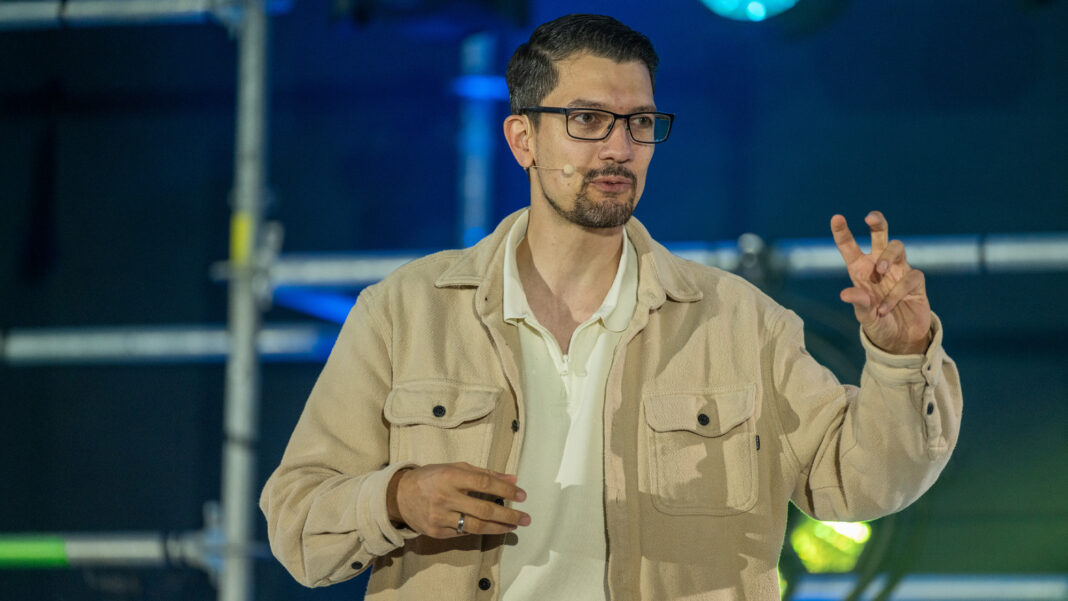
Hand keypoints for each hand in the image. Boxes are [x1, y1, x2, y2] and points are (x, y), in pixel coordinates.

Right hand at [387, 462, 530, 537]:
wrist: (399, 496)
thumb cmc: (431, 477)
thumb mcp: (455, 468)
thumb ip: (484, 473)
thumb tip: (512, 478)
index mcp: (450, 476)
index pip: (484, 483)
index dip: (506, 489)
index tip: (522, 495)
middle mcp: (445, 497)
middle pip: (484, 509)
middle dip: (509, 515)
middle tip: (526, 518)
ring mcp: (440, 517)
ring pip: (476, 526)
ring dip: (499, 527)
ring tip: (513, 526)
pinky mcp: (437, 532)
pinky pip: (464, 533)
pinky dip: (480, 531)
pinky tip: (491, 528)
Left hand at [830, 211, 931, 354]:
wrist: (900, 339)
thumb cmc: (877, 323)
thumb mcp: (864, 316)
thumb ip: (858, 303)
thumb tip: (845, 294)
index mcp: (860, 270)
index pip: (849, 246)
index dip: (842, 231)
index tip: (836, 217)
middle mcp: (879, 265)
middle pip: (880, 234)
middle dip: (877, 222)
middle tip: (869, 218)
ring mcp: (899, 271)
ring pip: (897, 247)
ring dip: (887, 256)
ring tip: (879, 271)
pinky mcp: (915, 282)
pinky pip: (910, 277)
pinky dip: (897, 293)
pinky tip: (885, 309)